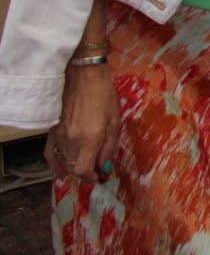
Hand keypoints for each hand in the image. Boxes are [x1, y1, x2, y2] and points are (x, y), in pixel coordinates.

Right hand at [46, 63, 118, 183]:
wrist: (84, 75)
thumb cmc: (104, 95)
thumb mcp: (114, 121)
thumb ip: (109, 147)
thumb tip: (106, 167)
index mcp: (90, 138)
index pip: (84, 171)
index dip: (93, 178)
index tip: (102, 177)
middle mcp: (72, 140)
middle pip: (75, 168)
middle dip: (88, 173)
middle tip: (99, 171)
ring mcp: (60, 136)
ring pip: (65, 162)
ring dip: (76, 167)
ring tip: (89, 165)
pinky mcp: (52, 130)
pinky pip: (49, 154)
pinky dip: (55, 165)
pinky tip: (62, 173)